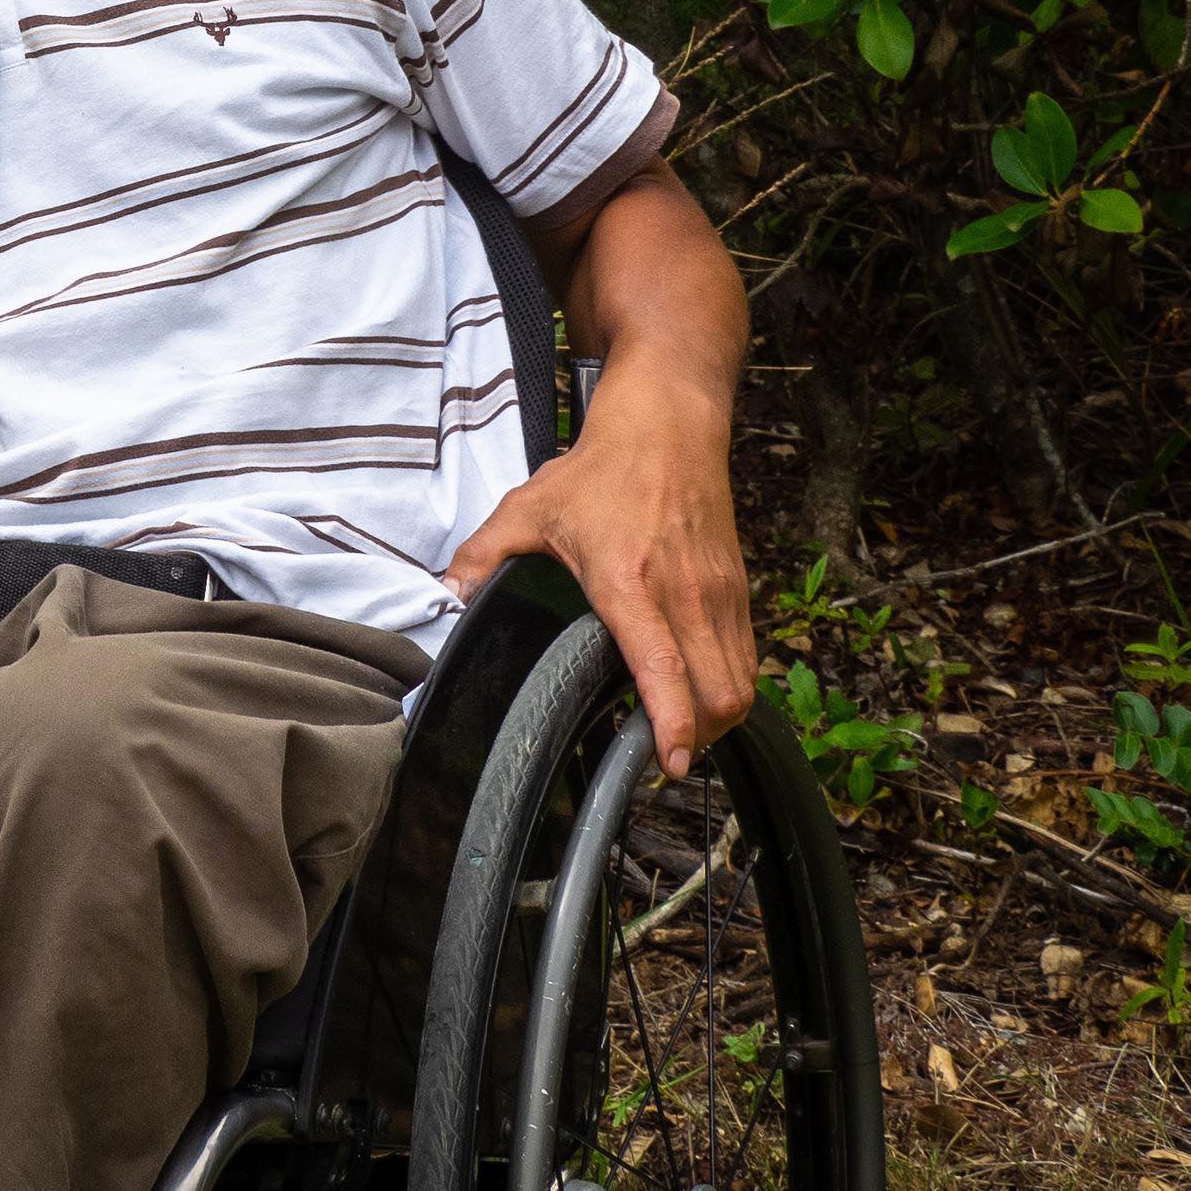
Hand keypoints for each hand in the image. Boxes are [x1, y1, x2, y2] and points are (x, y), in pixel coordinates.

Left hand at [445, 364, 754, 778]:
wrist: (668, 426)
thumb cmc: (600, 471)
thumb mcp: (529, 508)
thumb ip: (483, 555)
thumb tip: (444, 595)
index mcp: (630, 582)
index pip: (664, 669)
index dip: (673, 725)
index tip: (668, 763)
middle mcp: (684, 594)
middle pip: (718, 694)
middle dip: (696, 738)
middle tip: (660, 754)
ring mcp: (718, 593)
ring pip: (740, 682)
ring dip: (716, 718)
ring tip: (680, 732)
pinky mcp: (737, 589)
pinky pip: (745, 657)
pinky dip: (728, 686)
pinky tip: (696, 692)